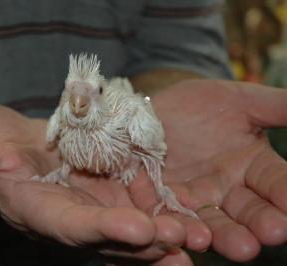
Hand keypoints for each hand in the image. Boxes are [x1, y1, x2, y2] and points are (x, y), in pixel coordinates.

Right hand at [0, 104, 193, 264]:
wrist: (11, 141)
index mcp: (36, 209)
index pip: (67, 225)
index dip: (99, 230)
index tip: (136, 231)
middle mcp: (70, 215)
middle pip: (109, 235)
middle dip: (145, 240)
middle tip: (185, 240)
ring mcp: (94, 204)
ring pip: (131, 224)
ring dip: (165, 231)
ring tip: (202, 236)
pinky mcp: (110, 188)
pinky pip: (141, 201)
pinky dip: (166, 207)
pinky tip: (196, 212)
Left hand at [131, 80, 286, 261]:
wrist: (149, 113)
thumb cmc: (196, 105)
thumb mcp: (238, 100)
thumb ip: (278, 107)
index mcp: (251, 165)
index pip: (276, 182)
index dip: (286, 192)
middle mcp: (226, 188)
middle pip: (249, 211)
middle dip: (262, 222)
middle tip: (274, 232)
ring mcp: (194, 199)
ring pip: (214, 222)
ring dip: (226, 235)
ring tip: (241, 247)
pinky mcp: (162, 203)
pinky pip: (173, 217)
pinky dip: (181, 228)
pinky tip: (191, 237)